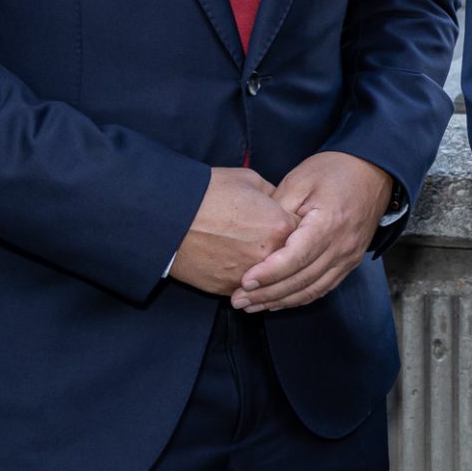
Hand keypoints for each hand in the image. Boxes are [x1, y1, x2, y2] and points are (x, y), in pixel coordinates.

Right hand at [171, 167, 299, 294]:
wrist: (166, 216)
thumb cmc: (207, 193)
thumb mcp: (249, 181)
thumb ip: (274, 195)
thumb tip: (280, 204)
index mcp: (280, 226)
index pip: (304, 233)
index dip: (295, 227)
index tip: (284, 222)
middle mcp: (270, 257)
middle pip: (290, 259)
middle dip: (285, 251)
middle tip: (267, 240)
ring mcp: (249, 277)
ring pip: (269, 278)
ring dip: (266, 270)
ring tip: (252, 257)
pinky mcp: (228, 289)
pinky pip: (246, 288)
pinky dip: (245, 281)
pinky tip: (236, 268)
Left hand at [234, 151, 394, 313]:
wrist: (373, 171)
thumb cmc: (334, 171)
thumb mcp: (299, 181)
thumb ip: (277, 211)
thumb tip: (256, 239)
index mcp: (329, 223)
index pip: (296, 258)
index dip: (269, 273)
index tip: (244, 282)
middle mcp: (342, 246)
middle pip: (302, 280)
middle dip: (268, 293)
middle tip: (239, 300)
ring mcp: (349, 257)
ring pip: (312, 290)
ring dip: (281, 301)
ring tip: (252, 305)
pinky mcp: (350, 261)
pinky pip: (323, 287)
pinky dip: (299, 298)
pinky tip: (278, 301)